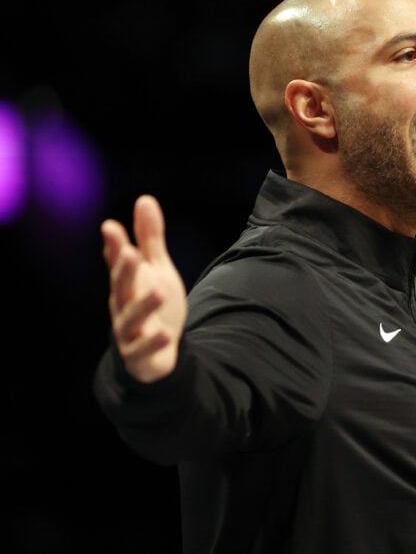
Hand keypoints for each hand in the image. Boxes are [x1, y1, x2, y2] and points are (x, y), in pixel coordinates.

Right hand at [102, 195, 186, 382]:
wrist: (154, 351)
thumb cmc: (152, 304)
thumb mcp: (156, 269)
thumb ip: (150, 238)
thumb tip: (144, 199)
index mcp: (126, 283)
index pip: (118, 262)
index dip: (115, 246)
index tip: (111, 227)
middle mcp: (122, 305)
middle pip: (121, 287)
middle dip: (124, 271)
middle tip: (129, 253)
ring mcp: (128, 331)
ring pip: (131, 318)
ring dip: (143, 306)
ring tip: (158, 292)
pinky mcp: (138, 354)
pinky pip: (144, 349)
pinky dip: (153, 343)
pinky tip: (166, 334)